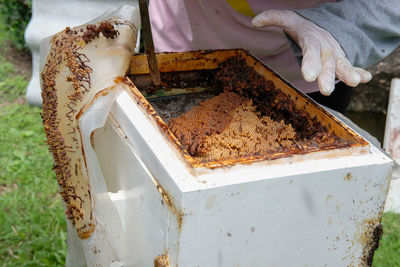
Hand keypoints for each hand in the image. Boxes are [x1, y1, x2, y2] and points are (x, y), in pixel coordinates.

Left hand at [252, 10, 371, 95]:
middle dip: (327, 76)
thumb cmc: (304, 28)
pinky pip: (352, 66)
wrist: (325, 27)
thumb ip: (273, 18)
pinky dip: (360, 72)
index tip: (308, 76)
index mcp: (312, 40)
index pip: (311, 51)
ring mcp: (336, 55)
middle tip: (326, 90)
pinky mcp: (342, 61)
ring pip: (342, 65)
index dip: (310, 63)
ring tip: (354, 82)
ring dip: (349, 74)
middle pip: (327, 63)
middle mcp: (325, 48)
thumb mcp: (290, 20)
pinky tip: (365, 78)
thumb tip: (254, 21)